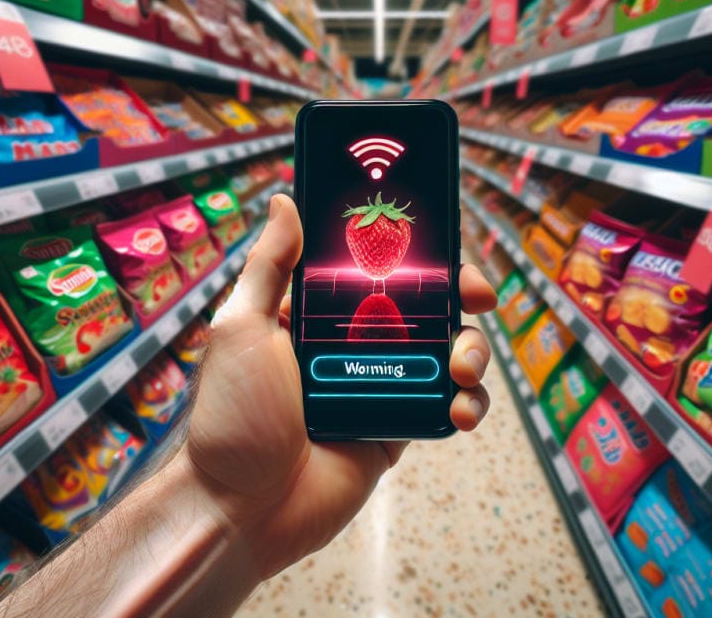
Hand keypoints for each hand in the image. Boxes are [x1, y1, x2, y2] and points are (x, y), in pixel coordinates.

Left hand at [185, 195, 496, 579]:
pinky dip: (466, 404)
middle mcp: (356, 342)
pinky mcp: (399, 428)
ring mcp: (382, 384)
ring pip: (445, 353)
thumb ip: (270, 266)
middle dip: (459, 297)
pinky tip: (461, 411)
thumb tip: (284, 200)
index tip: (444, 247)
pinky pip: (445, 406)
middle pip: (425, 305)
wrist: (241, 510)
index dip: (416, 254)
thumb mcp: (243, 328)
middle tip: (478, 298)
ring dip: (471, 351)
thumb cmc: (233, 414)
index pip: (378, 269)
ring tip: (464, 369)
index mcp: (321, 313)